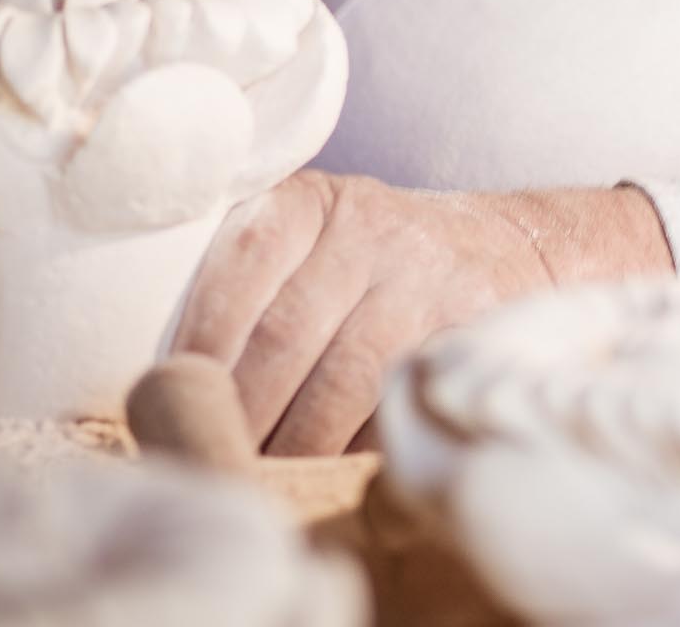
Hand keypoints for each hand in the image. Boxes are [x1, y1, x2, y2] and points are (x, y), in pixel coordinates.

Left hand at [174, 173, 673, 454]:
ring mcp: (424, 284)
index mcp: (314, 202)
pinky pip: (394, 405)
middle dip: (239, 413)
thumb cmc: (376, 262)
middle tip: (205, 455)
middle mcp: (371, 231)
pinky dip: (351, 448)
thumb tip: (164, 379)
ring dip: (291, 446)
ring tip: (257, 477)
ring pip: (339, 384)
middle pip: (284, 339)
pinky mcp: (462, 336)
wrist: (515, 248)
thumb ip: (245, 276)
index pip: (243, 262)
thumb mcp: (314, 233)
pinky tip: (325, 468)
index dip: (200, 339)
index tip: (168, 394)